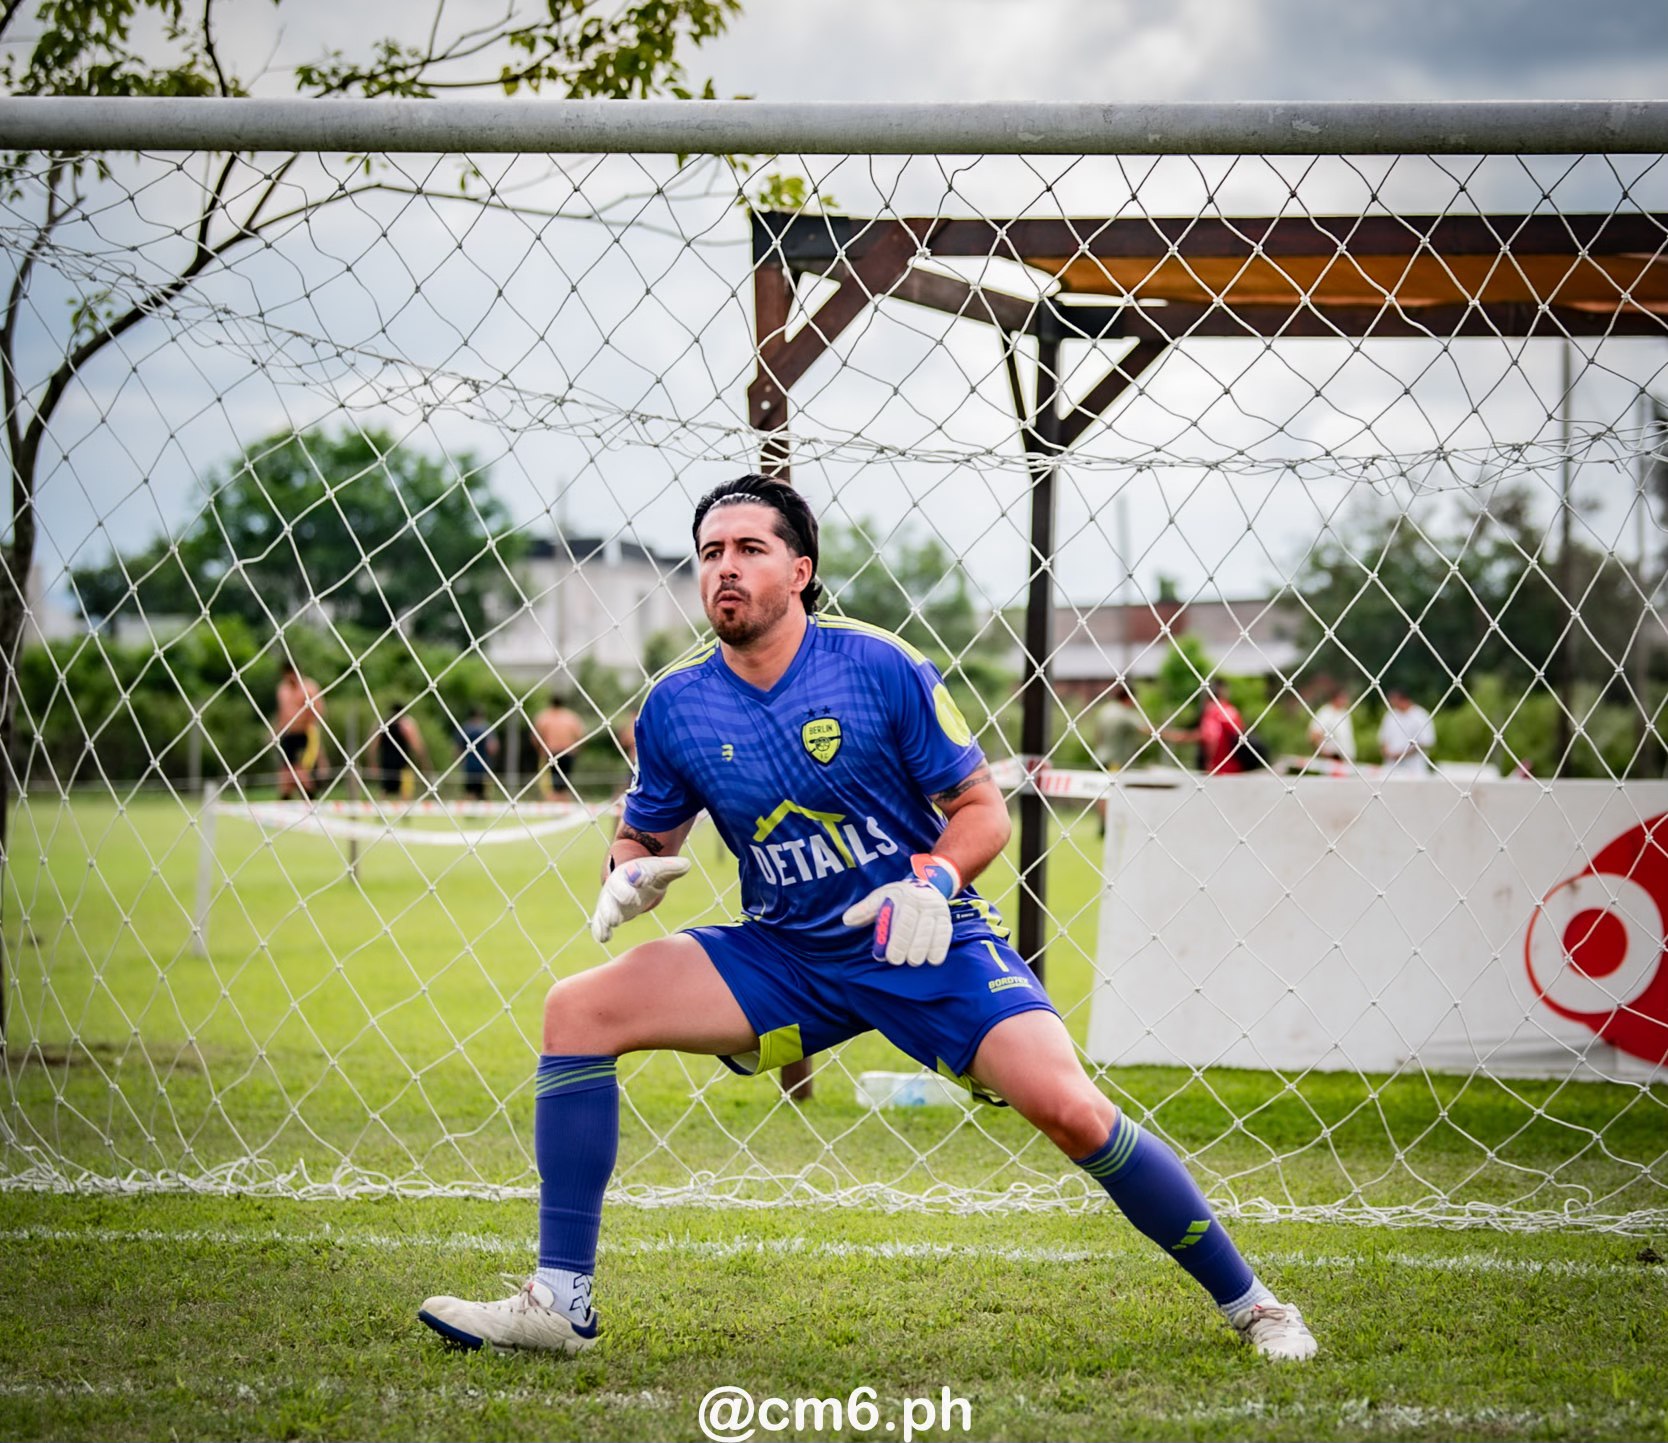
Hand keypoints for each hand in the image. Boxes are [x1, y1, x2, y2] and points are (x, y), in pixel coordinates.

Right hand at [589, 856, 690, 943]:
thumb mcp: (659, 870)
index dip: (638, 874)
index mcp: (631, 871)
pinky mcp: (605, 915)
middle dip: (622, 892)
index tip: (642, 878)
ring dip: (609, 914)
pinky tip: (603, 938)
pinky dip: (600, 930)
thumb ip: (672, 868)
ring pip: (606, 907)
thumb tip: (687, 865)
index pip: (635, 871)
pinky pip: (599, 922)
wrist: (629, 881)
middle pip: (617, 888)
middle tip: (629, 899)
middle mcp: (617, 885)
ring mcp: (609, 900)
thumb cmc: (646, 875)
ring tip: (614, 921)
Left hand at [841, 853, 960, 966]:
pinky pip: (945, 934)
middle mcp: (923, 902)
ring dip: (923, 949)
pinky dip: (940, 948)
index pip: (902, 919)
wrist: (926, 885)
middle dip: (908, 945)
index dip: (896, 939)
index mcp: (904, 896)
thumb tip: (847, 920)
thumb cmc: (897, 897)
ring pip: (933, 932)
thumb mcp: (880, 897)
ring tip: (915, 962)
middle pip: (918, 927)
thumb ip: (865, 910)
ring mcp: (937, 910)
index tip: (889, 956)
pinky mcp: (946, 919)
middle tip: (899, 961)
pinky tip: (933, 960)